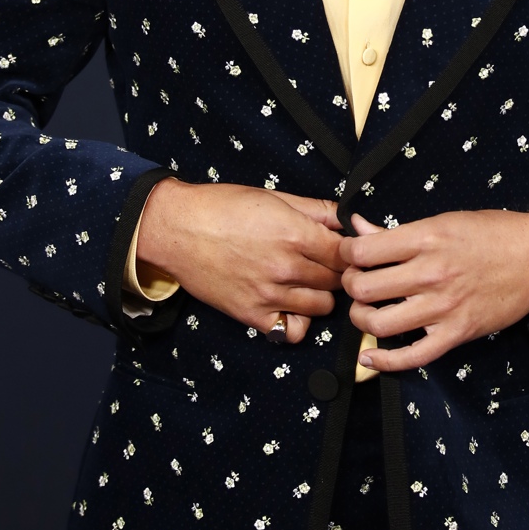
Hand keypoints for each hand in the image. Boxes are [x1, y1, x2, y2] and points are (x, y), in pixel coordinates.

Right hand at [137, 179, 343, 343]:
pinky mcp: (251, 315)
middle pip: (338, 281)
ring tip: (308, 282)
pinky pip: (292, 331)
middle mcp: (286, 267)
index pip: (347, 253)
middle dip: (337, 272)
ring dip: (320, 295)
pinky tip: (291, 305)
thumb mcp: (274, 197)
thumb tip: (349, 217)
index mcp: (295, 234)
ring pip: (322, 307)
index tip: (345, 250)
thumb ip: (316, 210)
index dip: (351, 251)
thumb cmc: (222, 207)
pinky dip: (297, 321)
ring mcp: (269, 295)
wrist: (177, 228)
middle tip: (326, 264)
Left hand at [339, 209, 528, 371]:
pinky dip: (384, 361)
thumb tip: (357, 226)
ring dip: (360, 319)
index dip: (345, 253)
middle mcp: (430, 273)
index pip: (363, 251)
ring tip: (364, 310)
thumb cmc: (492, 233)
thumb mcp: (443, 220)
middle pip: (364, 288)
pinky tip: (370, 357)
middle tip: (355, 282)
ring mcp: (443, 307)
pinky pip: (412, 356)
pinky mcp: (456, 333)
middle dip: (349, 285)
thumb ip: (395, 231)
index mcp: (425, 238)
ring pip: (379, 324)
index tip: (348, 255)